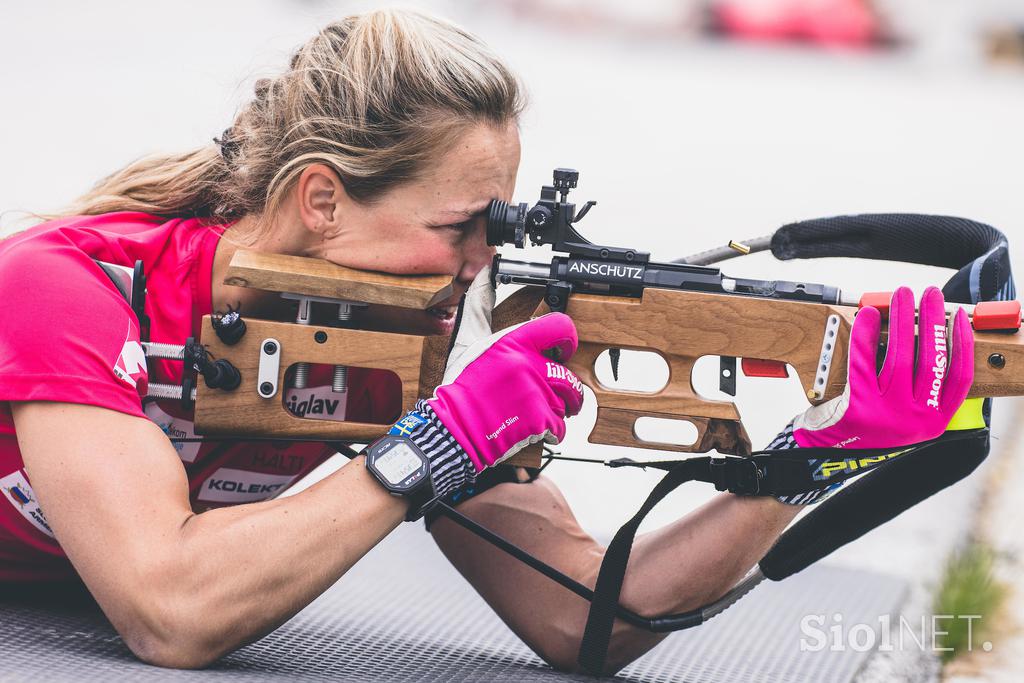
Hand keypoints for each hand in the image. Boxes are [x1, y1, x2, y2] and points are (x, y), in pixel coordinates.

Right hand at [389, 267, 584, 498]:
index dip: (566, 340)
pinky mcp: (540, 421)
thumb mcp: (467, 342)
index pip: (560, 327)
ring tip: (535, 411)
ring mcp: (537, 394)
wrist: (454, 428)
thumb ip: (479, 309)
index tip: (563, 350)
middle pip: (568, 375)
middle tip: (553, 393)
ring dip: (556, 410)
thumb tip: (482, 277)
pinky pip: (560, 427)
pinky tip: (532, 427)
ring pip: (566, 402)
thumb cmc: (461, 387)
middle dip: (565, 388)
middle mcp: (529, 365)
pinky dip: (551, 431)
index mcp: (514, 342)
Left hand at [793, 286, 973, 448]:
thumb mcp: (906, 415)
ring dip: (902, 320)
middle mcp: (915, 420)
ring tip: (901, 296)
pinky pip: (864, 361)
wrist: (827, 450)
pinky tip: (869, 316)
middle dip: (932, 322)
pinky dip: (866, 334)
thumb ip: (923, 388)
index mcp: (934, 421)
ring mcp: (888, 414)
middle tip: (930, 295)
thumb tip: (931, 334)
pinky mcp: (858, 407)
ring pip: (901, 358)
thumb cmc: (868, 426)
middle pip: (931, 361)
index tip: (958, 318)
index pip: (959, 378)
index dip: (962, 344)